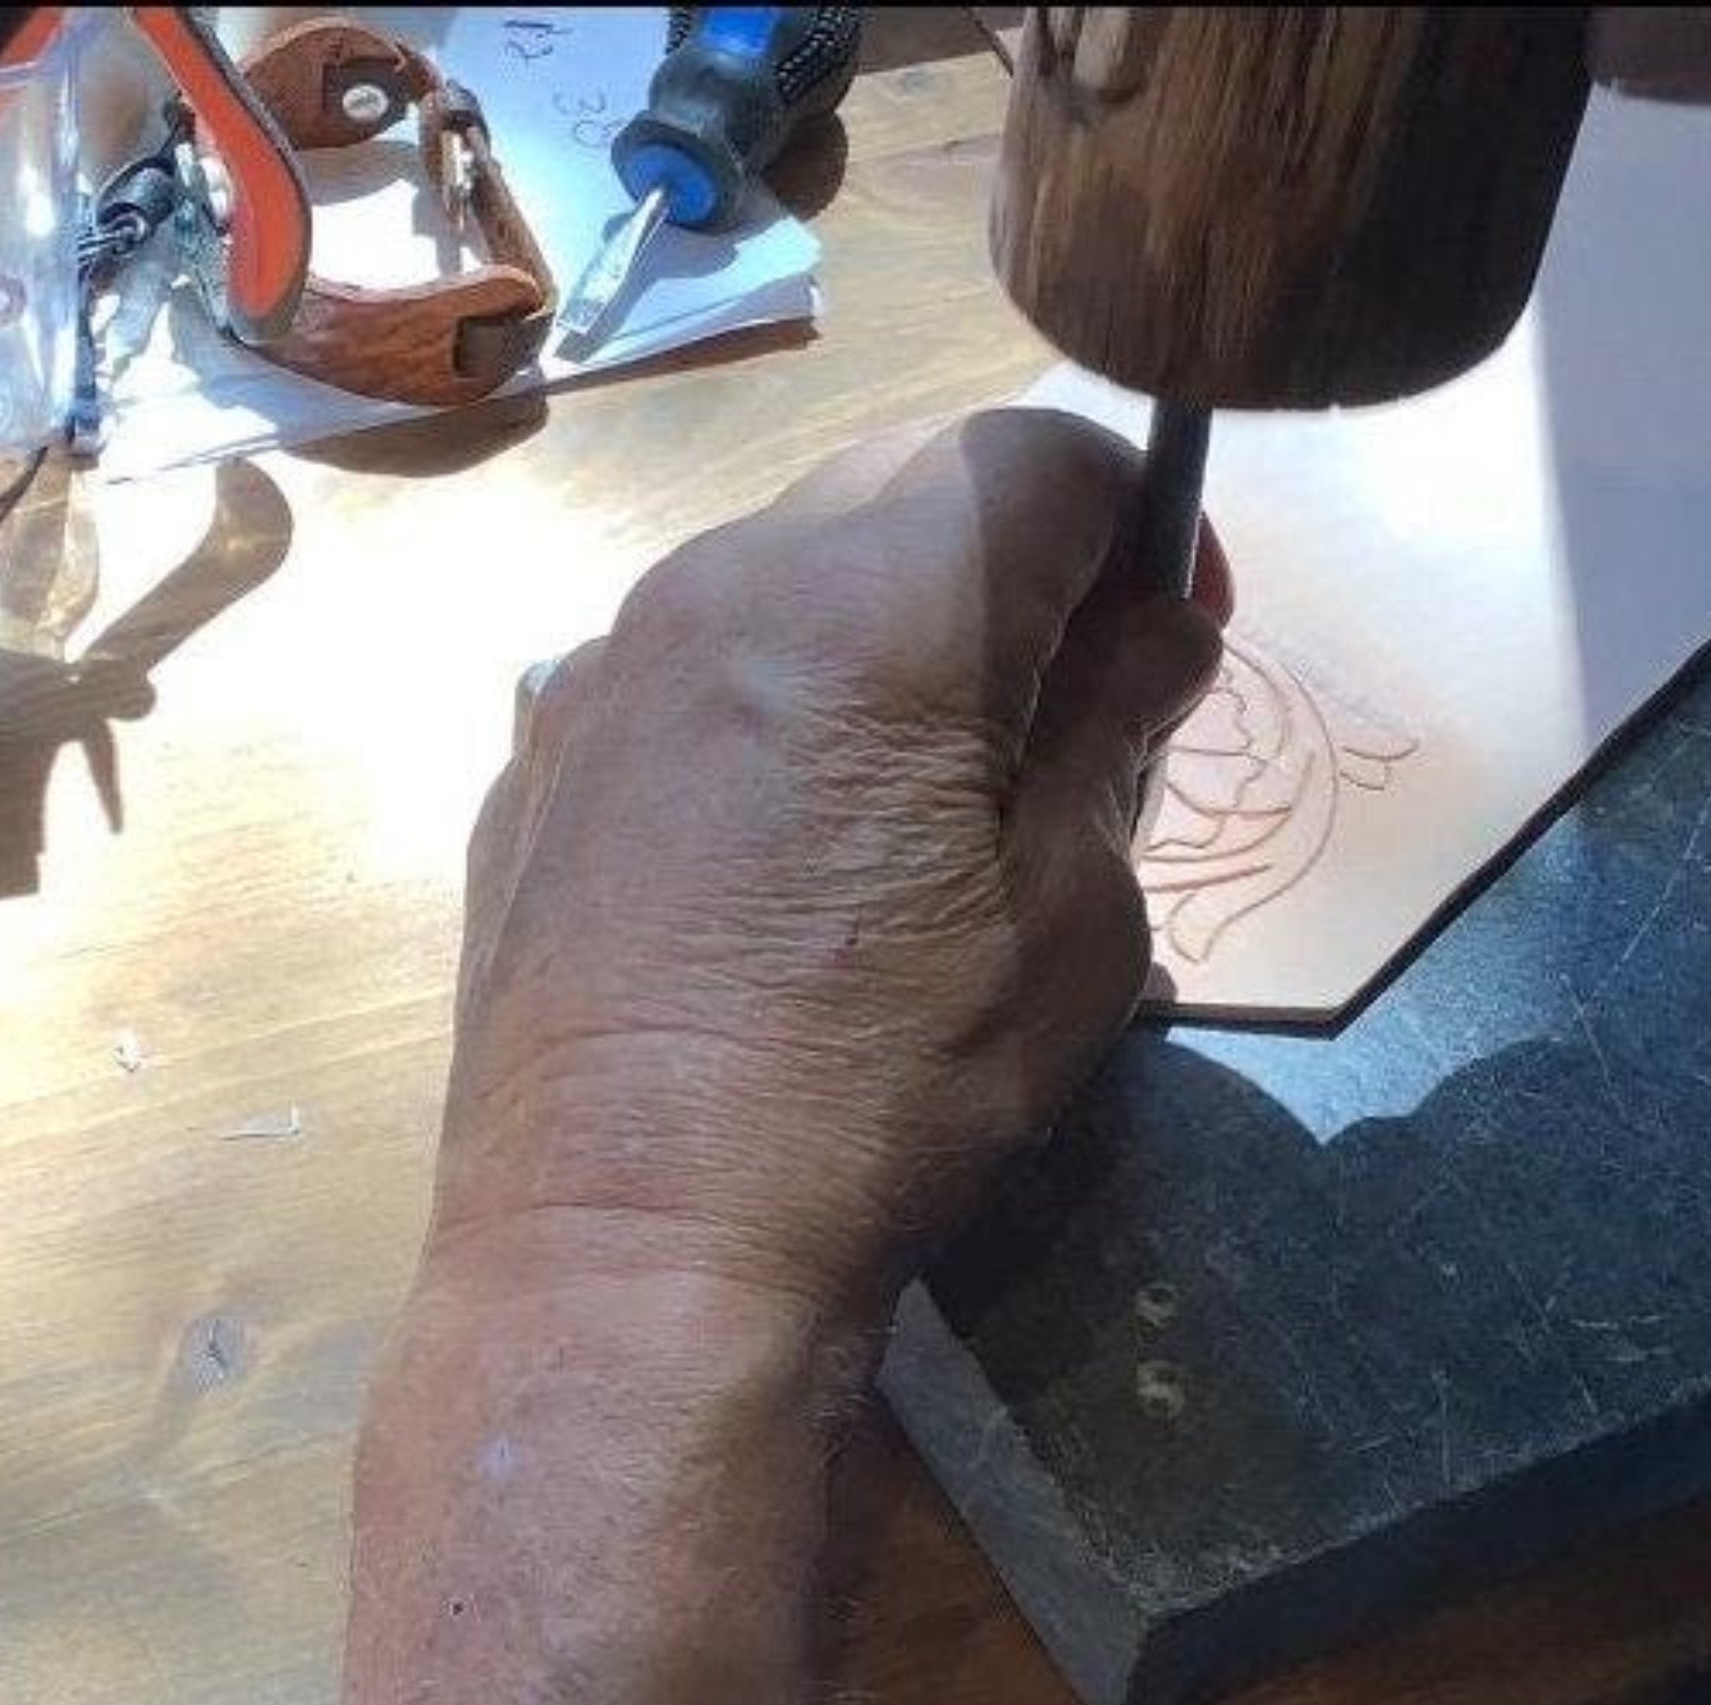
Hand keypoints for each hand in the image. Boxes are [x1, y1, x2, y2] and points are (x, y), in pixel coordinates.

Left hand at [430, 409, 1224, 1323]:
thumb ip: (1117, 732)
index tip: (1172, 637)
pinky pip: (691, 663)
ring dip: (891, 623)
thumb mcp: (1073, 925)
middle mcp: (717, 588)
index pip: (1040, 452)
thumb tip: (1153, 632)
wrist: (631, 1245)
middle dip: (1020, 563)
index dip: (1142, 520)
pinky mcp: (538, 755)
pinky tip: (790, 837)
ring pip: (789, 564)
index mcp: (871, 607)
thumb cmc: (887, 1095)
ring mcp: (604, 667)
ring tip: (925, 780)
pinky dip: (777, 693)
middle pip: (908, 484)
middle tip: (1066, 707)